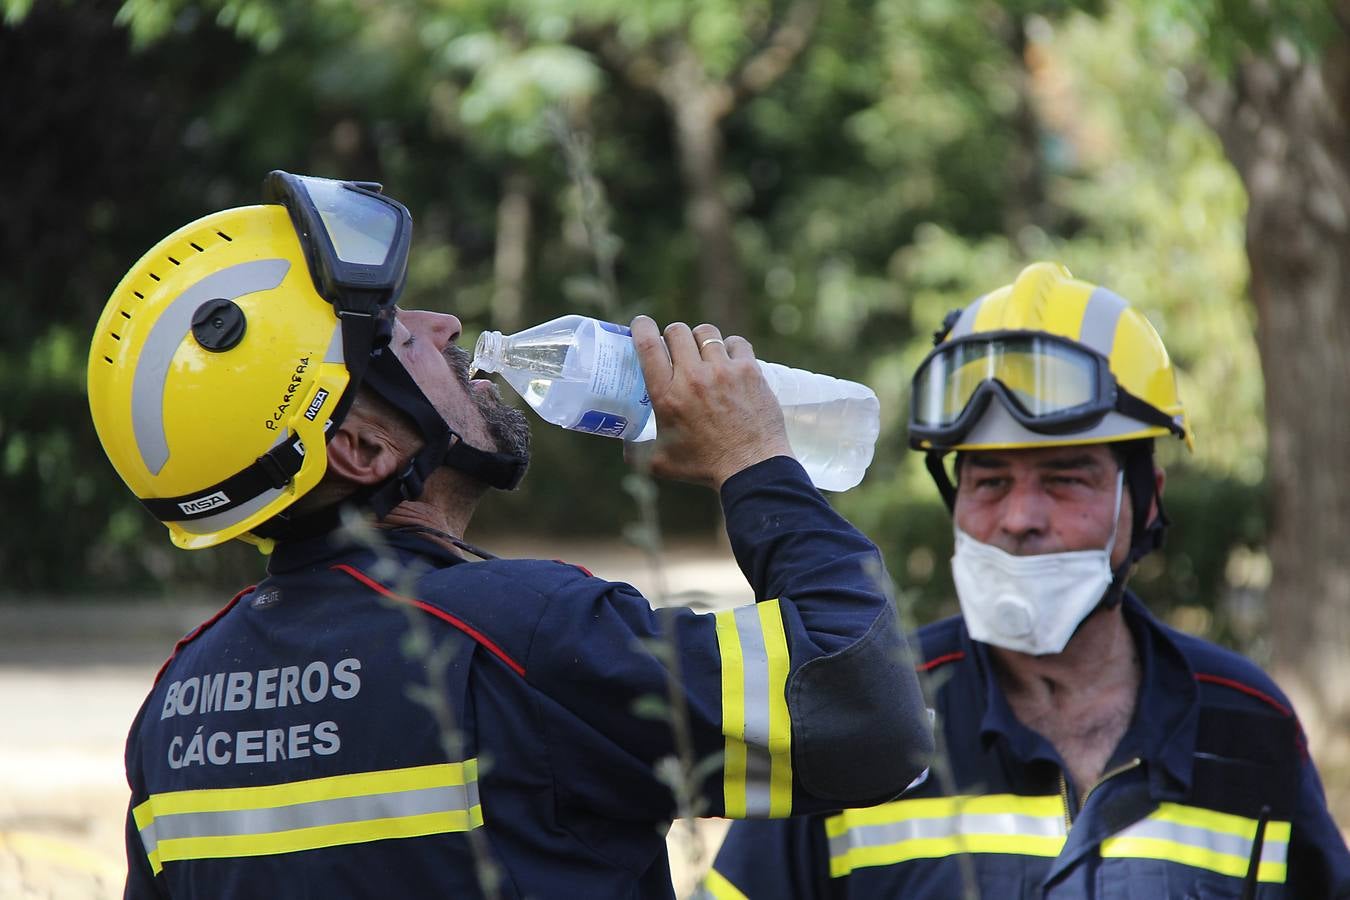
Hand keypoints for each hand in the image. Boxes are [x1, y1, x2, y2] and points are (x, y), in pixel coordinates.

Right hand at [628, 316, 792, 487]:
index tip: (641, 324)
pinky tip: (730, 359)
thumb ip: (637, 452)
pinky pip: (736, 342)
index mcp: (666, 395)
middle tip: (676, 348)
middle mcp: (693, 377)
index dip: (641, 327)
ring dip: (701, 339)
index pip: (647, 345)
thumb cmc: (705, 467)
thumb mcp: (661, 463)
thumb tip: (625, 444)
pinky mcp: (749, 371)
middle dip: (673, 335)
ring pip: (706, 332)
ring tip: (704, 352)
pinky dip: (731, 347)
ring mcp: (723, 371)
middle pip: (677, 331)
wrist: (752, 468)